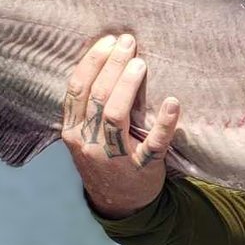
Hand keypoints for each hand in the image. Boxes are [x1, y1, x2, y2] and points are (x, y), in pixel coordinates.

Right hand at [62, 34, 180, 217]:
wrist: (119, 203)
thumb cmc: (106, 158)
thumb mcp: (88, 134)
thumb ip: (91, 107)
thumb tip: (107, 60)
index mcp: (72, 130)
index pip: (77, 89)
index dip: (91, 62)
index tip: (107, 41)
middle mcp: (87, 143)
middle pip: (97, 97)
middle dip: (111, 65)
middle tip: (128, 43)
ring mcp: (113, 157)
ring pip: (115, 116)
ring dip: (127, 86)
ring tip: (140, 63)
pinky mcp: (141, 168)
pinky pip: (153, 144)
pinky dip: (164, 123)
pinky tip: (172, 103)